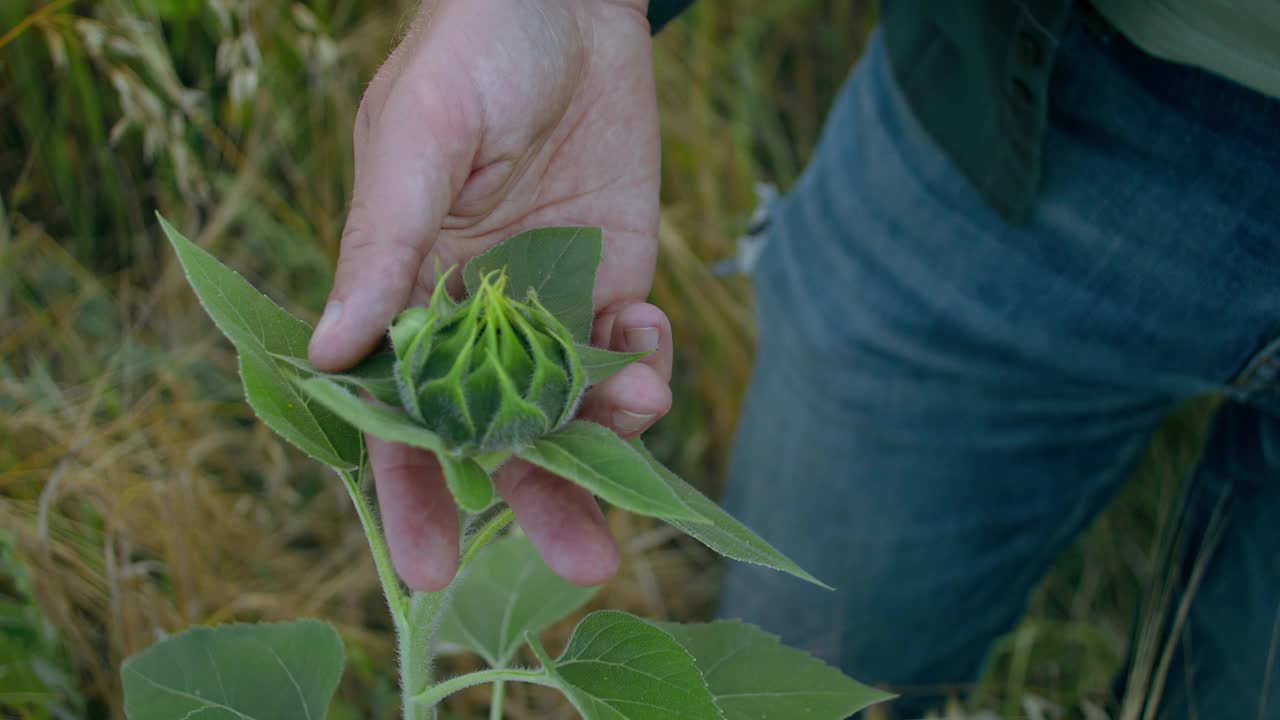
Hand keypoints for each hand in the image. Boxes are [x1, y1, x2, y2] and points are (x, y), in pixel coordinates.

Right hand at [307, 0, 669, 590]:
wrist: (565, 2)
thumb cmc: (469, 54)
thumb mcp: (415, 140)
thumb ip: (382, 246)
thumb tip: (326, 350)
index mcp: (405, 293)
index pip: (397, 414)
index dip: (411, 490)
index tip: (428, 567)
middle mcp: (475, 318)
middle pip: (499, 436)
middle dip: (541, 502)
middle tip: (584, 565)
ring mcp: (549, 306)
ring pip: (573, 408)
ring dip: (609, 437)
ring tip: (638, 416)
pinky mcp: (612, 280)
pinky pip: (626, 352)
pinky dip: (643, 367)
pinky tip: (646, 344)